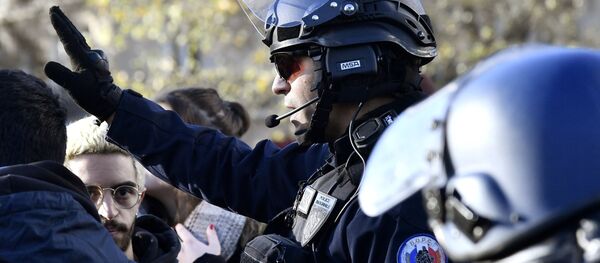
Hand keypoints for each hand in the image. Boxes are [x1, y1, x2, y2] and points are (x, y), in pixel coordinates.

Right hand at [44, 6, 121, 120]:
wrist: (110, 103)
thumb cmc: (93, 95)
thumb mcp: (74, 87)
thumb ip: (61, 75)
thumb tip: (47, 65)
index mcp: (83, 58)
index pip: (69, 38)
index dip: (61, 26)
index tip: (53, 13)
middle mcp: (89, 55)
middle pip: (75, 35)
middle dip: (64, 22)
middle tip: (54, 8)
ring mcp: (93, 59)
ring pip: (79, 40)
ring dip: (70, 30)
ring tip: (61, 20)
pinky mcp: (94, 65)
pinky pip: (83, 48)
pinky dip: (77, 41)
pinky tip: (75, 43)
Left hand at [176, 223, 221, 262]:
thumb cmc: (211, 260)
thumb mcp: (215, 248)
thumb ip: (212, 236)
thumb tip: (210, 226)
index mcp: (190, 243)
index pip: (181, 231)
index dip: (179, 227)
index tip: (178, 226)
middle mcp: (182, 250)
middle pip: (174, 240)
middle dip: (172, 236)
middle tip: (171, 232)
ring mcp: (179, 259)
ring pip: (173, 250)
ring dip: (173, 247)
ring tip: (172, 246)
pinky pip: (174, 259)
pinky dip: (174, 257)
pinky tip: (175, 258)